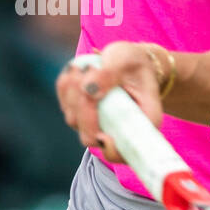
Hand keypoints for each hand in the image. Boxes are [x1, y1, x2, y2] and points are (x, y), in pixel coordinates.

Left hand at [56, 41, 161, 162]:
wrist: (127, 61)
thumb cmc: (132, 61)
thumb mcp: (126, 58)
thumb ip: (109, 73)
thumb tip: (88, 90)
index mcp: (144, 122)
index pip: (126, 151)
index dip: (111, 148)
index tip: (103, 134)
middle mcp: (118, 130)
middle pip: (91, 135)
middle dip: (84, 105)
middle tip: (90, 70)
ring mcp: (97, 125)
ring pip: (74, 119)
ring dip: (73, 91)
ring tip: (87, 66)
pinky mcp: (80, 115)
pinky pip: (65, 105)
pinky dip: (66, 87)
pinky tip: (78, 70)